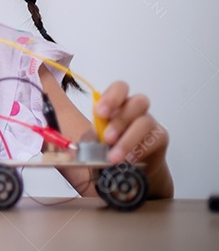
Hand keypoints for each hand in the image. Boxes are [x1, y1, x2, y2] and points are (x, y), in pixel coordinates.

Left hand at [93, 81, 172, 197]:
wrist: (129, 166)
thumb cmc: (109, 147)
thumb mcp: (95, 140)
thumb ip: (93, 136)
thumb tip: (93, 136)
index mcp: (117, 103)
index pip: (119, 88)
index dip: (111, 98)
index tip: (100, 113)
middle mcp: (135, 109)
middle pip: (138, 102)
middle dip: (121, 119)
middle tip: (107, 138)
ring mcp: (149, 122)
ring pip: (145, 122)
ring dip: (128, 140)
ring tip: (114, 156)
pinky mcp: (160, 138)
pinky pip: (154, 140)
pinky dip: (140, 151)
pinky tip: (129, 159)